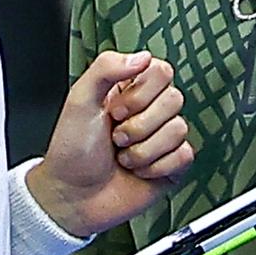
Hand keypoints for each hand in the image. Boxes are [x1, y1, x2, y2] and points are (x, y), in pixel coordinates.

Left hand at [28, 50, 192, 243]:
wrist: (73, 197)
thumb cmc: (71, 152)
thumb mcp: (79, 99)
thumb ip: (106, 67)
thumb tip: (143, 57)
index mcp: (129, 90)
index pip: (161, 72)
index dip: (140, 94)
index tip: (114, 111)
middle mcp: (149, 112)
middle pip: (174, 99)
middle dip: (139, 125)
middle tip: (116, 138)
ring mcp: (162, 139)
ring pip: (179, 129)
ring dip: (144, 150)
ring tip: (123, 157)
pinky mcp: (172, 166)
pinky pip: (184, 155)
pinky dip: (157, 167)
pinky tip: (138, 172)